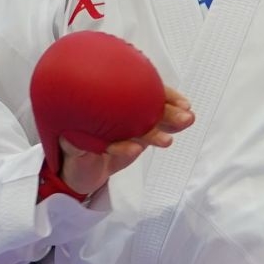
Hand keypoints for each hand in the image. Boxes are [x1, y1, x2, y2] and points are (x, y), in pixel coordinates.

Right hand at [59, 87, 193, 196]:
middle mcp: (104, 109)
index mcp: (119, 104)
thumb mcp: (137, 138)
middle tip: (185, 119)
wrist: (80, 171)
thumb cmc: (108, 148)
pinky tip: (134, 149)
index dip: (167, 96)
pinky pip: (98, 143)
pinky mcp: (76, 141)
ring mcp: (88, 123)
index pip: (145, 92)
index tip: (186, 105)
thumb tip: (187, 116)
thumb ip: (158, 127)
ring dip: (148, 132)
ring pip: (121, 123)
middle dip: (165, 112)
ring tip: (165, 140)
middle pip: (136, 104)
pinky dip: (119, 147)